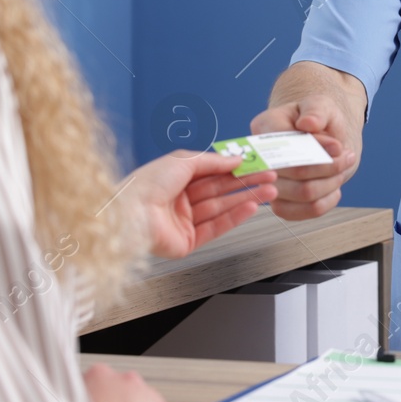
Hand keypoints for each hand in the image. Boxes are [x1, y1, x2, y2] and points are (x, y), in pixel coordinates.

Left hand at [125, 150, 278, 259]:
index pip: (212, 173)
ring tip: (269, 192)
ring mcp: (184, 222)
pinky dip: (235, 217)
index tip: (256, 165)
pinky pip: (216, 228)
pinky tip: (250, 207)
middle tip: (270, 178)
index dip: (235, 169)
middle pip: (220, 191)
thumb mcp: (183, 161)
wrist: (130, 215)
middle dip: (247, 184)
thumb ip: (212, 161)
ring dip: (246, 199)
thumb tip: (235, 159)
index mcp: (175, 179)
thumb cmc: (146, 185)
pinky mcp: (188, 242)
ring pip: (222, 208)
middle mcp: (180, 200)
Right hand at [250, 85, 360, 220]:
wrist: (322, 136)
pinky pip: (305, 212)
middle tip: (347, 156)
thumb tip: (309, 123)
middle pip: (295, 172)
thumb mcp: (321, 104)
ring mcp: (268, 184)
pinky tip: (334, 187)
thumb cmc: (318, 118)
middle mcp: (261, 158)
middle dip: (329, 166)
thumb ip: (316, 111)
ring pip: (303, 194)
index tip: (338, 145)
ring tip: (342, 168)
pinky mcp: (281, 204)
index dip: (316, 149)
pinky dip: (327, 201)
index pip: (287, 145)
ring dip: (331, 183)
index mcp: (264, 127)